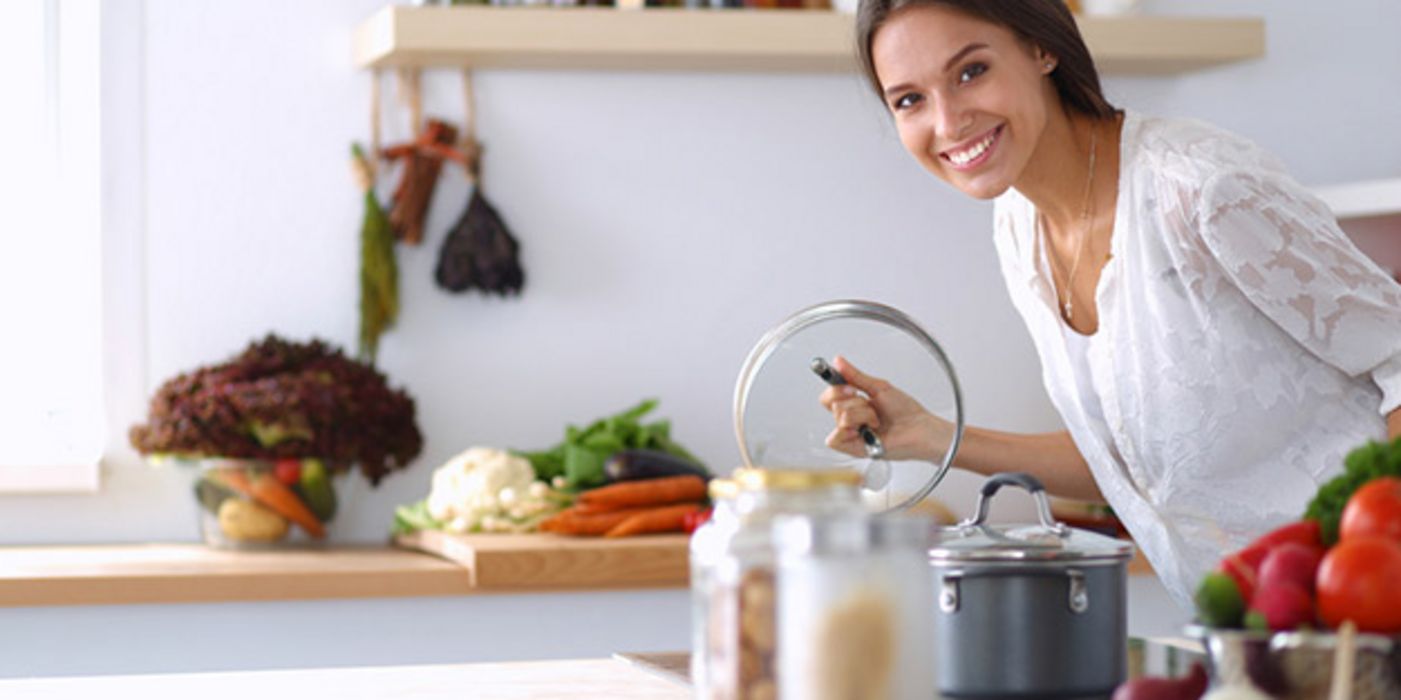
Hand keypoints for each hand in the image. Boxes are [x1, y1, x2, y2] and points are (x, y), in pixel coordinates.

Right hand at [818, 356, 952, 462]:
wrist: (919, 428)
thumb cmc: (906, 411)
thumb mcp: (878, 388)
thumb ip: (855, 376)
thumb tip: (838, 362)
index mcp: (854, 405)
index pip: (829, 396)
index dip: (835, 388)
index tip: (850, 387)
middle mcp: (851, 420)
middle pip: (832, 404)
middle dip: (855, 400)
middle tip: (869, 403)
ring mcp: (852, 435)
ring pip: (840, 417)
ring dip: (863, 414)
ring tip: (877, 420)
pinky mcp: (853, 449)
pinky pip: (835, 439)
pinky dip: (851, 430)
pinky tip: (867, 430)